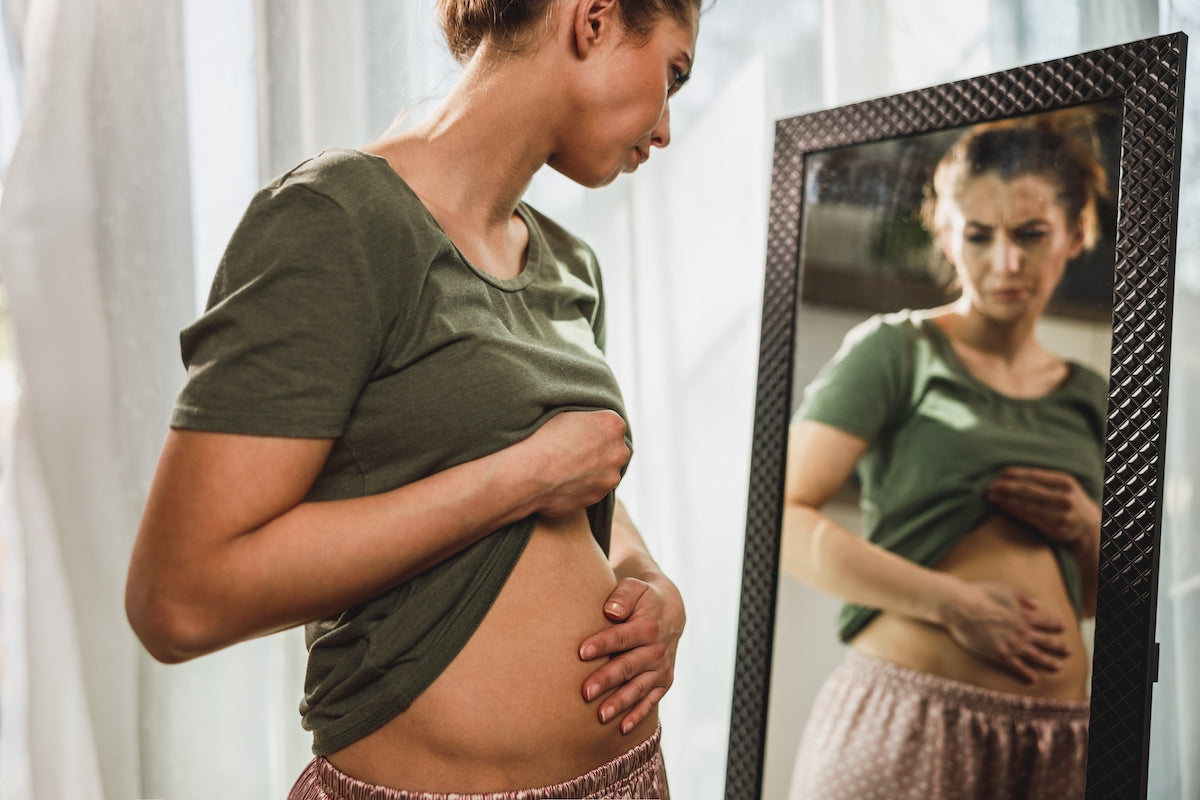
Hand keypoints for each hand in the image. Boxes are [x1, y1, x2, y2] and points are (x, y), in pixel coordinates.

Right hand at [516, 410, 629, 516]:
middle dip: (599, 451)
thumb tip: (588, 427)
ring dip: (593, 470)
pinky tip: (564, 481)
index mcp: (612, 424)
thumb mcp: (566, 414)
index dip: (595, 429)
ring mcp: (611, 476)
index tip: (579, 434)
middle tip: (574, 452)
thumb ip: (586, 420)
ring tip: (566, 469)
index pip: (612, 425)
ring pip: (606, 471)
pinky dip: (584, 486)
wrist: (527, 474)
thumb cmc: (540, 439)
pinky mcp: (599, 496)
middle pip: (614, 449)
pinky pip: (595, 488)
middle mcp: (618, 450)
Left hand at [577, 573, 684, 733]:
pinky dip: (638, 715)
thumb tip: (611, 610)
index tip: (581, 652)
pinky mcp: (663, 682)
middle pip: (628, 666)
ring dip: (620, 702)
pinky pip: (650, 701)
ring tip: (600, 716)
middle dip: (607, 680)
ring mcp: (661, 669)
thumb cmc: (642, 599)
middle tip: (585, 692)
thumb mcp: (635, 587)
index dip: (602, 644)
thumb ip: (623, 595)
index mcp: (648, 626)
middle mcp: (656, 650)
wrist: (670, 612)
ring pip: (638, 688)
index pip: (622, 637)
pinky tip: (621, 728)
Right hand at [942, 580, 1069, 683]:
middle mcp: (1021, 631)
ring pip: (1036, 656)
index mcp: (1023, 614)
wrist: (960, 607)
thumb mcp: (1004, 589)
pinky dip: (1027, 673)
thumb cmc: (979, 594)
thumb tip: (1037, 604)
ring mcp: (1011, 644)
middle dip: (1058, 646)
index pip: (1045, 621)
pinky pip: (1017, 666)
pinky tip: (1034, 678)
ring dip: (1049, 662)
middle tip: (1069, 651)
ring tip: (1058, 666)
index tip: (1063, 627)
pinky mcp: (999, 654)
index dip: (1055, 625)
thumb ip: (1023, 598)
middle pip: (1045, 641)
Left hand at [985, 466, 1099, 546]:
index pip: (1033, 475)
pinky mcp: (1056, 528)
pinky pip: (1030, 518)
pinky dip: (1014, 512)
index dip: (1012, 475)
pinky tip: (1003, 508)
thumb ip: (1041, 479)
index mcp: (1065, 481)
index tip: (996, 475)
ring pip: (1027, 505)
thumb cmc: (1067, 501)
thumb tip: (1007, 473)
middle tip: (988, 487)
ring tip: (991, 497)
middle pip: (1028, 490)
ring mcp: (1061, 514)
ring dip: (1005, 501)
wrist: (1089, 526)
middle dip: (1005, 487)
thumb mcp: (1062, 485)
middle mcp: (1065, 497)